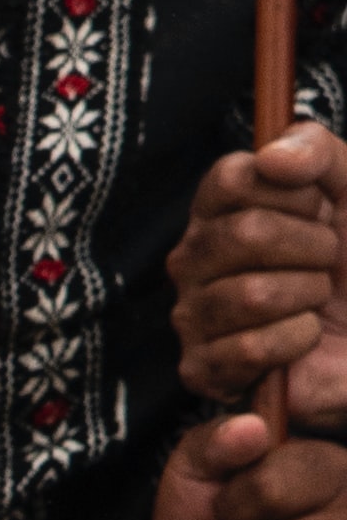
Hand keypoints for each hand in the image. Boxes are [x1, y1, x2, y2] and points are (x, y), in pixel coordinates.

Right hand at [173, 124, 346, 416]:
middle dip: (313, 249)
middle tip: (327, 263)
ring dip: (308, 297)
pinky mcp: (201, 368)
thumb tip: (270, 158)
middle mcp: (193, 257)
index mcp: (218, 208)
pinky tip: (303, 339)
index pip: (231, 179)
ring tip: (316, 301)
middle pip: (246, 233)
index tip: (320, 211)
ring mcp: (191, 312)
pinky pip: (249, 349)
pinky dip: (297, 342)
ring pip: (251, 294)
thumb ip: (316, 151)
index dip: (294, 194)